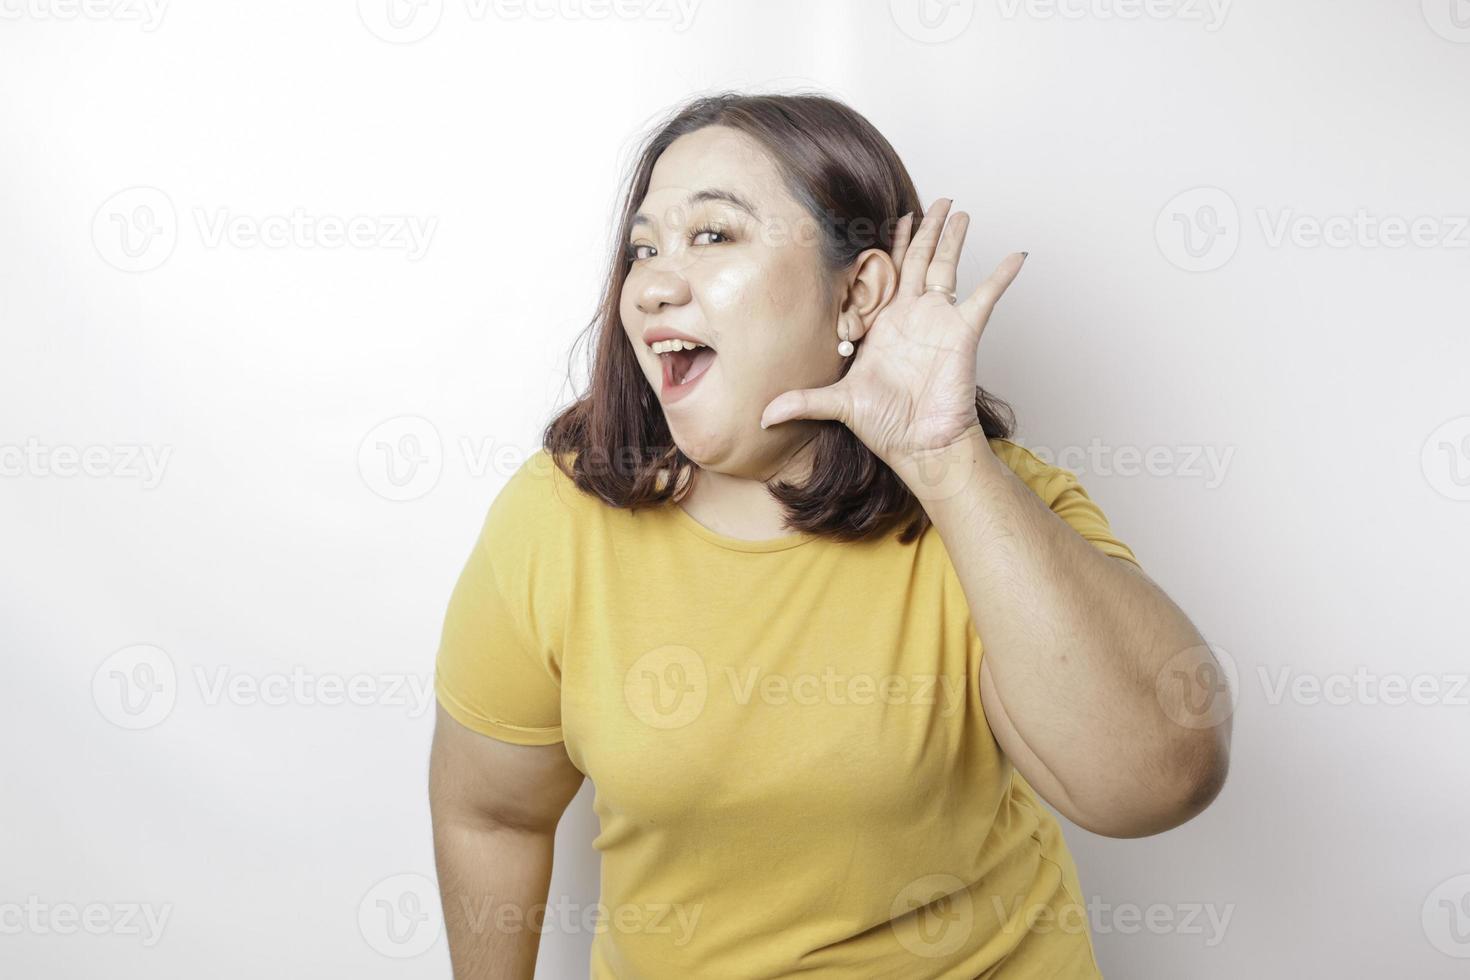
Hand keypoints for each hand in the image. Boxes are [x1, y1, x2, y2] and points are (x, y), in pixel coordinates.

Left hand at [759, 197, 1026, 474]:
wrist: (920, 446)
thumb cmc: (886, 426)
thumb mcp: (838, 405)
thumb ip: (803, 401)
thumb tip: (762, 416)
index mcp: (885, 324)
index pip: (888, 274)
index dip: (893, 246)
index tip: (896, 219)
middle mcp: (913, 316)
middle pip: (920, 260)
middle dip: (926, 229)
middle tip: (937, 202)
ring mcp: (940, 320)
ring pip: (947, 266)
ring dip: (954, 238)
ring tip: (961, 211)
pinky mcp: (963, 332)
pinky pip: (985, 297)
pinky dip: (1002, 276)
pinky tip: (1017, 256)